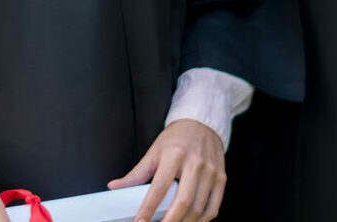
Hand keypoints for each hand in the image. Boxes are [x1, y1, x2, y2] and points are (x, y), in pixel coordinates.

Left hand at [107, 120, 223, 221]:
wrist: (201, 124)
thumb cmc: (176, 139)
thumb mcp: (154, 152)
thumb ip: (136, 173)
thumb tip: (115, 186)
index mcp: (175, 155)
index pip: (160, 187)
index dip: (149, 208)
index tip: (140, 221)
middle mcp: (195, 163)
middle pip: (183, 202)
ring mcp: (211, 172)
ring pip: (199, 208)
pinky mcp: (221, 179)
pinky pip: (213, 208)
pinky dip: (201, 221)